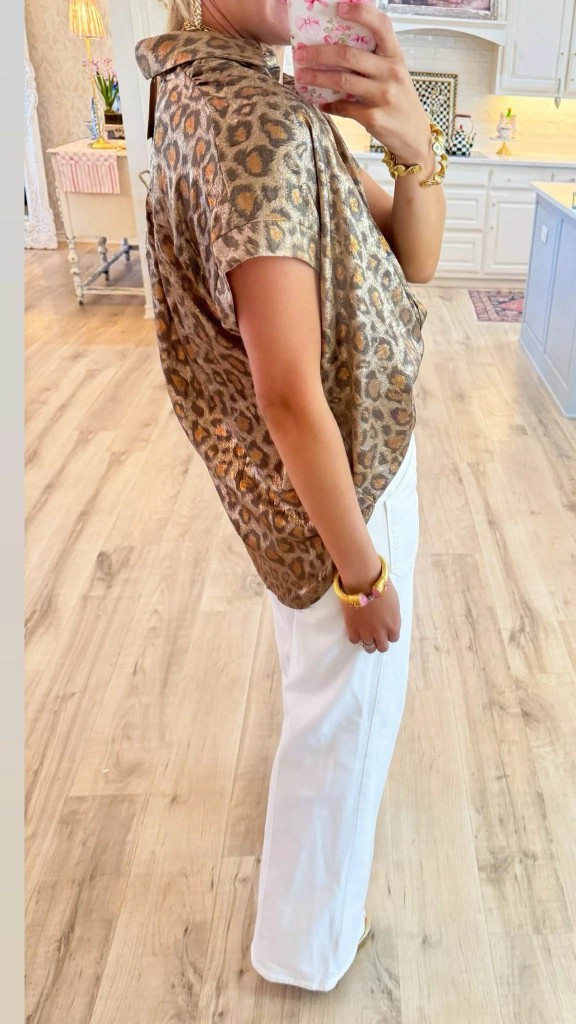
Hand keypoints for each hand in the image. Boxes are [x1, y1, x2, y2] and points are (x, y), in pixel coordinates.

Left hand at [293, 0, 432, 168]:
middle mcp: (391, 72)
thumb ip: (374, 58)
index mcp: (395, 56)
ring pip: (342, 81)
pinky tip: (320, 102)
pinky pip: (345, 108)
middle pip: (349, 56)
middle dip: (320, 53)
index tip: (340, 7)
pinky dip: (329, 105)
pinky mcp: (375, 118)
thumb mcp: (394, 73)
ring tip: (302, 76)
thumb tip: (336, 45)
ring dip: (317, 78)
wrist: (414, 135)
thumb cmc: (399, 98)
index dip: (361, 13)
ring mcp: (383, 95)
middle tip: (301, 53)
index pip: (381, 26)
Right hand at [340, 577, 401, 653]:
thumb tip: (388, 619)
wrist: (364, 582)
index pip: (394, 638)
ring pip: (368, 647)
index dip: (388, 634)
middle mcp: (381, 632)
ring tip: (364, 634)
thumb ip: (392, 615)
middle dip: (379, 642)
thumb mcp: (394, 603)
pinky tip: (355, 629)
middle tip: (374, 634)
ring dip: (367, 642)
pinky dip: (355, 637)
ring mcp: (366, 632)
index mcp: (394, 625)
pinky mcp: (353, 629)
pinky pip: (354, 640)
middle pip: (382, 647)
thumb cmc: (381, 587)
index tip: (384, 629)